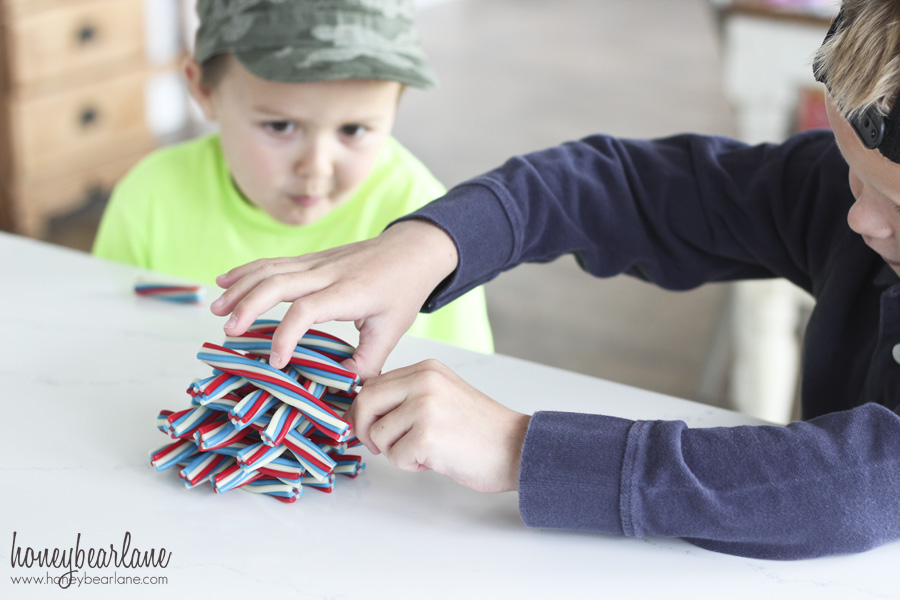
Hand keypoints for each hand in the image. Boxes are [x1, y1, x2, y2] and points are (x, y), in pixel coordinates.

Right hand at [210, 221, 458, 379]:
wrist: (411, 251)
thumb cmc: (402, 292)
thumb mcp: (391, 331)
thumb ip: (366, 364)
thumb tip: (343, 393)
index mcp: (349, 293)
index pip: (306, 310)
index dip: (286, 336)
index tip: (277, 363)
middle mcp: (328, 273)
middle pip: (278, 282)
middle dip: (248, 305)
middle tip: (227, 331)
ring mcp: (317, 262)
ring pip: (270, 269)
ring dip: (240, 287)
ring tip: (216, 310)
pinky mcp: (311, 259)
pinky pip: (273, 262)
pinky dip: (246, 271)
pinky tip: (225, 281)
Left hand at [347, 359, 530, 492]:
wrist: (516, 447)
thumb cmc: (480, 429)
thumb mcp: (442, 395)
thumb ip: (408, 396)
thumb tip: (365, 411)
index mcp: (426, 369)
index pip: (373, 384)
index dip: (362, 410)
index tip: (366, 426)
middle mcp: (424, 382)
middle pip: (366, 402)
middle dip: (365, 429)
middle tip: (379, 446)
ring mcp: (425, 408)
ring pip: (378, 434)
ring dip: (395, 451)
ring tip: (426, 450)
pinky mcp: (426, 436)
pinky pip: (395, 457)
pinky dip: (410, 465)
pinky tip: (435, 459)